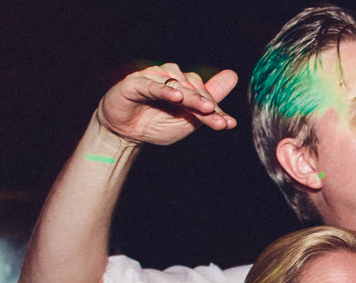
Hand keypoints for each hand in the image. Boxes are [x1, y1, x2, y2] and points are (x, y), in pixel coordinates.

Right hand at [94, 63, 238, 146]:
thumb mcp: (185, 122)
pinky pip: (152, 86)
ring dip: (191, 97)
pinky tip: (176, 97)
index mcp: (184, 87)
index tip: (228, 124)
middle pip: (193, 89)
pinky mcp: (135, 83)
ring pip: (176, 85)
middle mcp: (170, 78)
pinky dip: (164, 90)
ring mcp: (153, 78)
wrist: (123, 133)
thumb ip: (206, 106)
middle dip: (207, 106)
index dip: (217, 111)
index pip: (204, 97)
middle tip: (219, 120)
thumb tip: (232, 77)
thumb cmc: (154, 125)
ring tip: (204, 108)